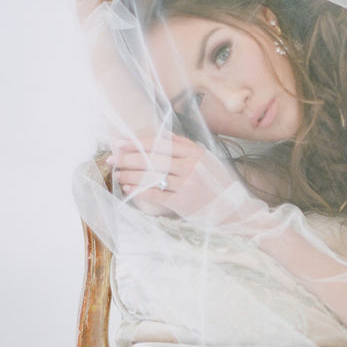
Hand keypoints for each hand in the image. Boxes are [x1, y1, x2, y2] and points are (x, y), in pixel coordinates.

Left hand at [108, 132, 264, 227]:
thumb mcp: (207, 160)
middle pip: (153, 158)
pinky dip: (138, 190)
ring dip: (130, 174)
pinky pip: (154, 194)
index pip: (160, 144)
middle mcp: (191, 166)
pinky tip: (128, 188)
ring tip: (118, 173)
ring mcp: (187, 185)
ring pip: (151, 176)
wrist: (235, 210)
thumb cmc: (218, 185)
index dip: (137, 143)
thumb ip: (186, 148)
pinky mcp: (183, 202)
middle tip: (112, 157)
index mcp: (197, 153)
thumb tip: (161, 136)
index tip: (121, 143)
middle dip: (128, 158)